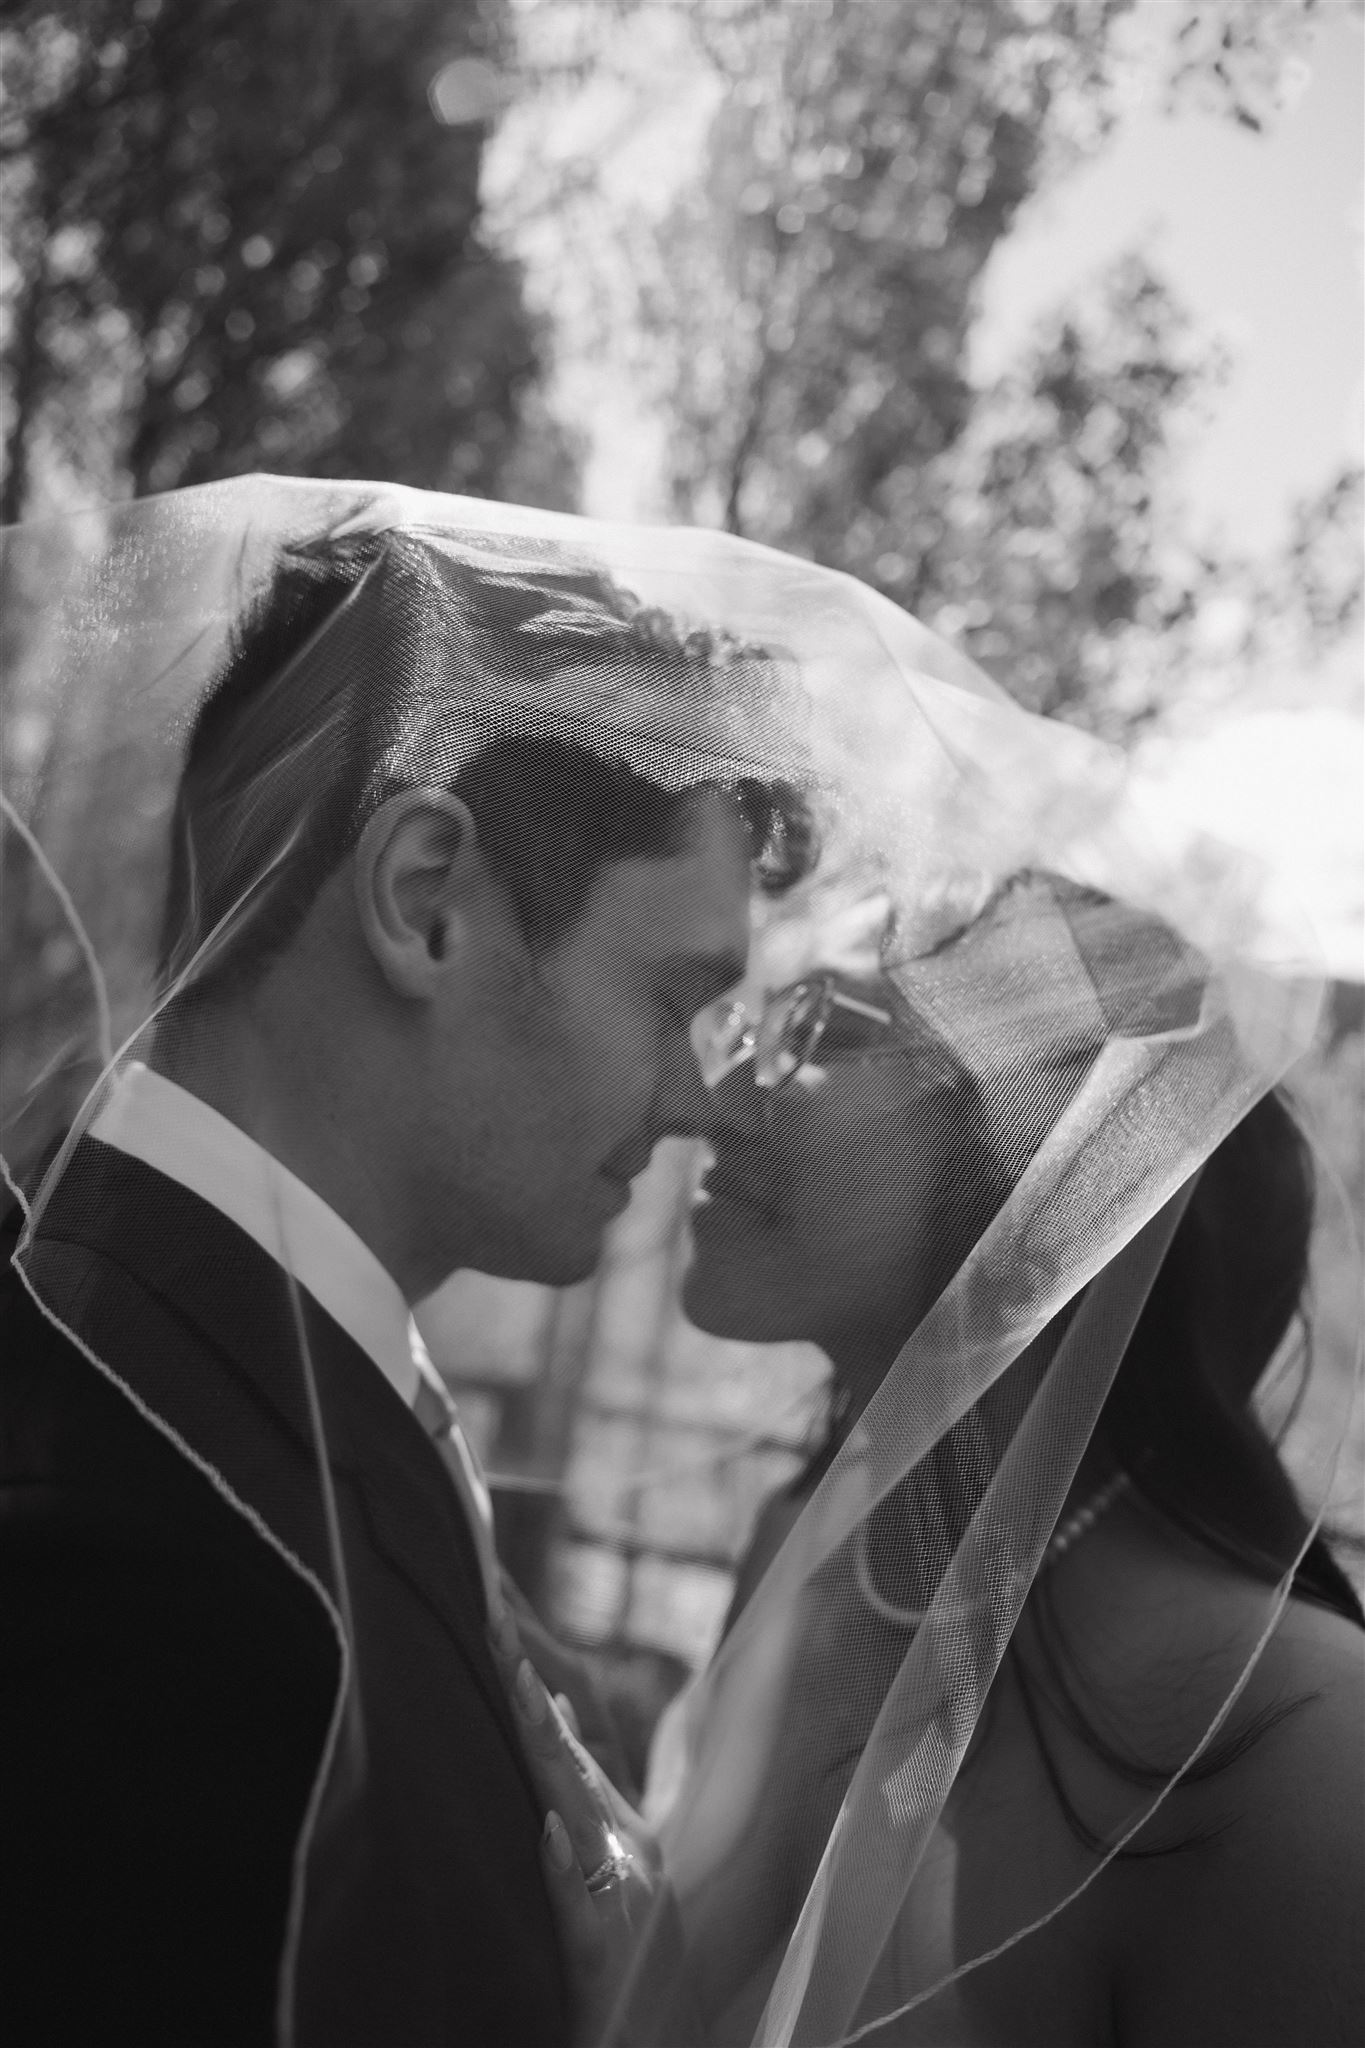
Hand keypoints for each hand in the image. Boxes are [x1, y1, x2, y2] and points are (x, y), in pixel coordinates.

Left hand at [490, 1608, 658, 2047]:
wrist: (657, 2035)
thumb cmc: (624, 1949)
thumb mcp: (601, 1852)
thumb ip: (581, 1779)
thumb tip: (551, 1696)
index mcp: (611, 1824)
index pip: (556, 1740)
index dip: (524, 1680)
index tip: (492, 1618)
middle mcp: (620, 1848)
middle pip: (562, 1760)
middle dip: (525, 1693)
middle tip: (493, 1627)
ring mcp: (615, 1898)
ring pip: (575, 1817)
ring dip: (547, 1754)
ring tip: (520, 1694)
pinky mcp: (601, 1955)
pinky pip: (581, 1910)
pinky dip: (565, 1869)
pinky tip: (549, 1834)